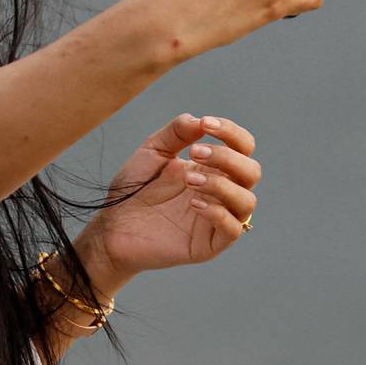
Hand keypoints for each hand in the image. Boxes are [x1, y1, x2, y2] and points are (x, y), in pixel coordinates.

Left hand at [84, 111, 259, 276]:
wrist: (114, 224)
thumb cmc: (135, 187)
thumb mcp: (153, 150)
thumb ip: (177, 132)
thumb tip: (200, 120)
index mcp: (212, 168)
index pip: (243, 148)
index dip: (232, 133)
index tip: (207, 124)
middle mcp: (221, 192)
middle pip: (252, 172)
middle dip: (227, 158)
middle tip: (195, 153)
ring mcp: (217, 218)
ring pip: (247, 201)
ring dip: (221, 184)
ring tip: (189, 181)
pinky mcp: (209, 244)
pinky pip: (233, 230)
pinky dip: (217, 212)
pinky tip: (192, 203)